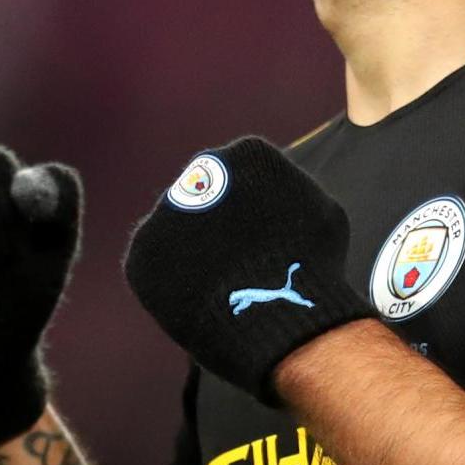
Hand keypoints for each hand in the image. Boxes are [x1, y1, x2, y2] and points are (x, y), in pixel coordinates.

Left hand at [123, 137, 371, 404]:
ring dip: (195, 256)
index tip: (266, 242)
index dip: (257, 215)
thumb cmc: (311, 265)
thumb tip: (276, 197)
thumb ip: (290, 196)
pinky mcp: (142, 252)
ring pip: (179, 233)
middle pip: (206, 199)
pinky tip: (203, 302)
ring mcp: (165, 211)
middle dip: (218, 229)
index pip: (245, 177)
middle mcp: (199, 172)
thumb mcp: (321, 213)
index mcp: (247, 154)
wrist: (273, 310)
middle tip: (238, 266)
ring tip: (223, 290)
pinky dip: (176, 285)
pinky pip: (157, 268)